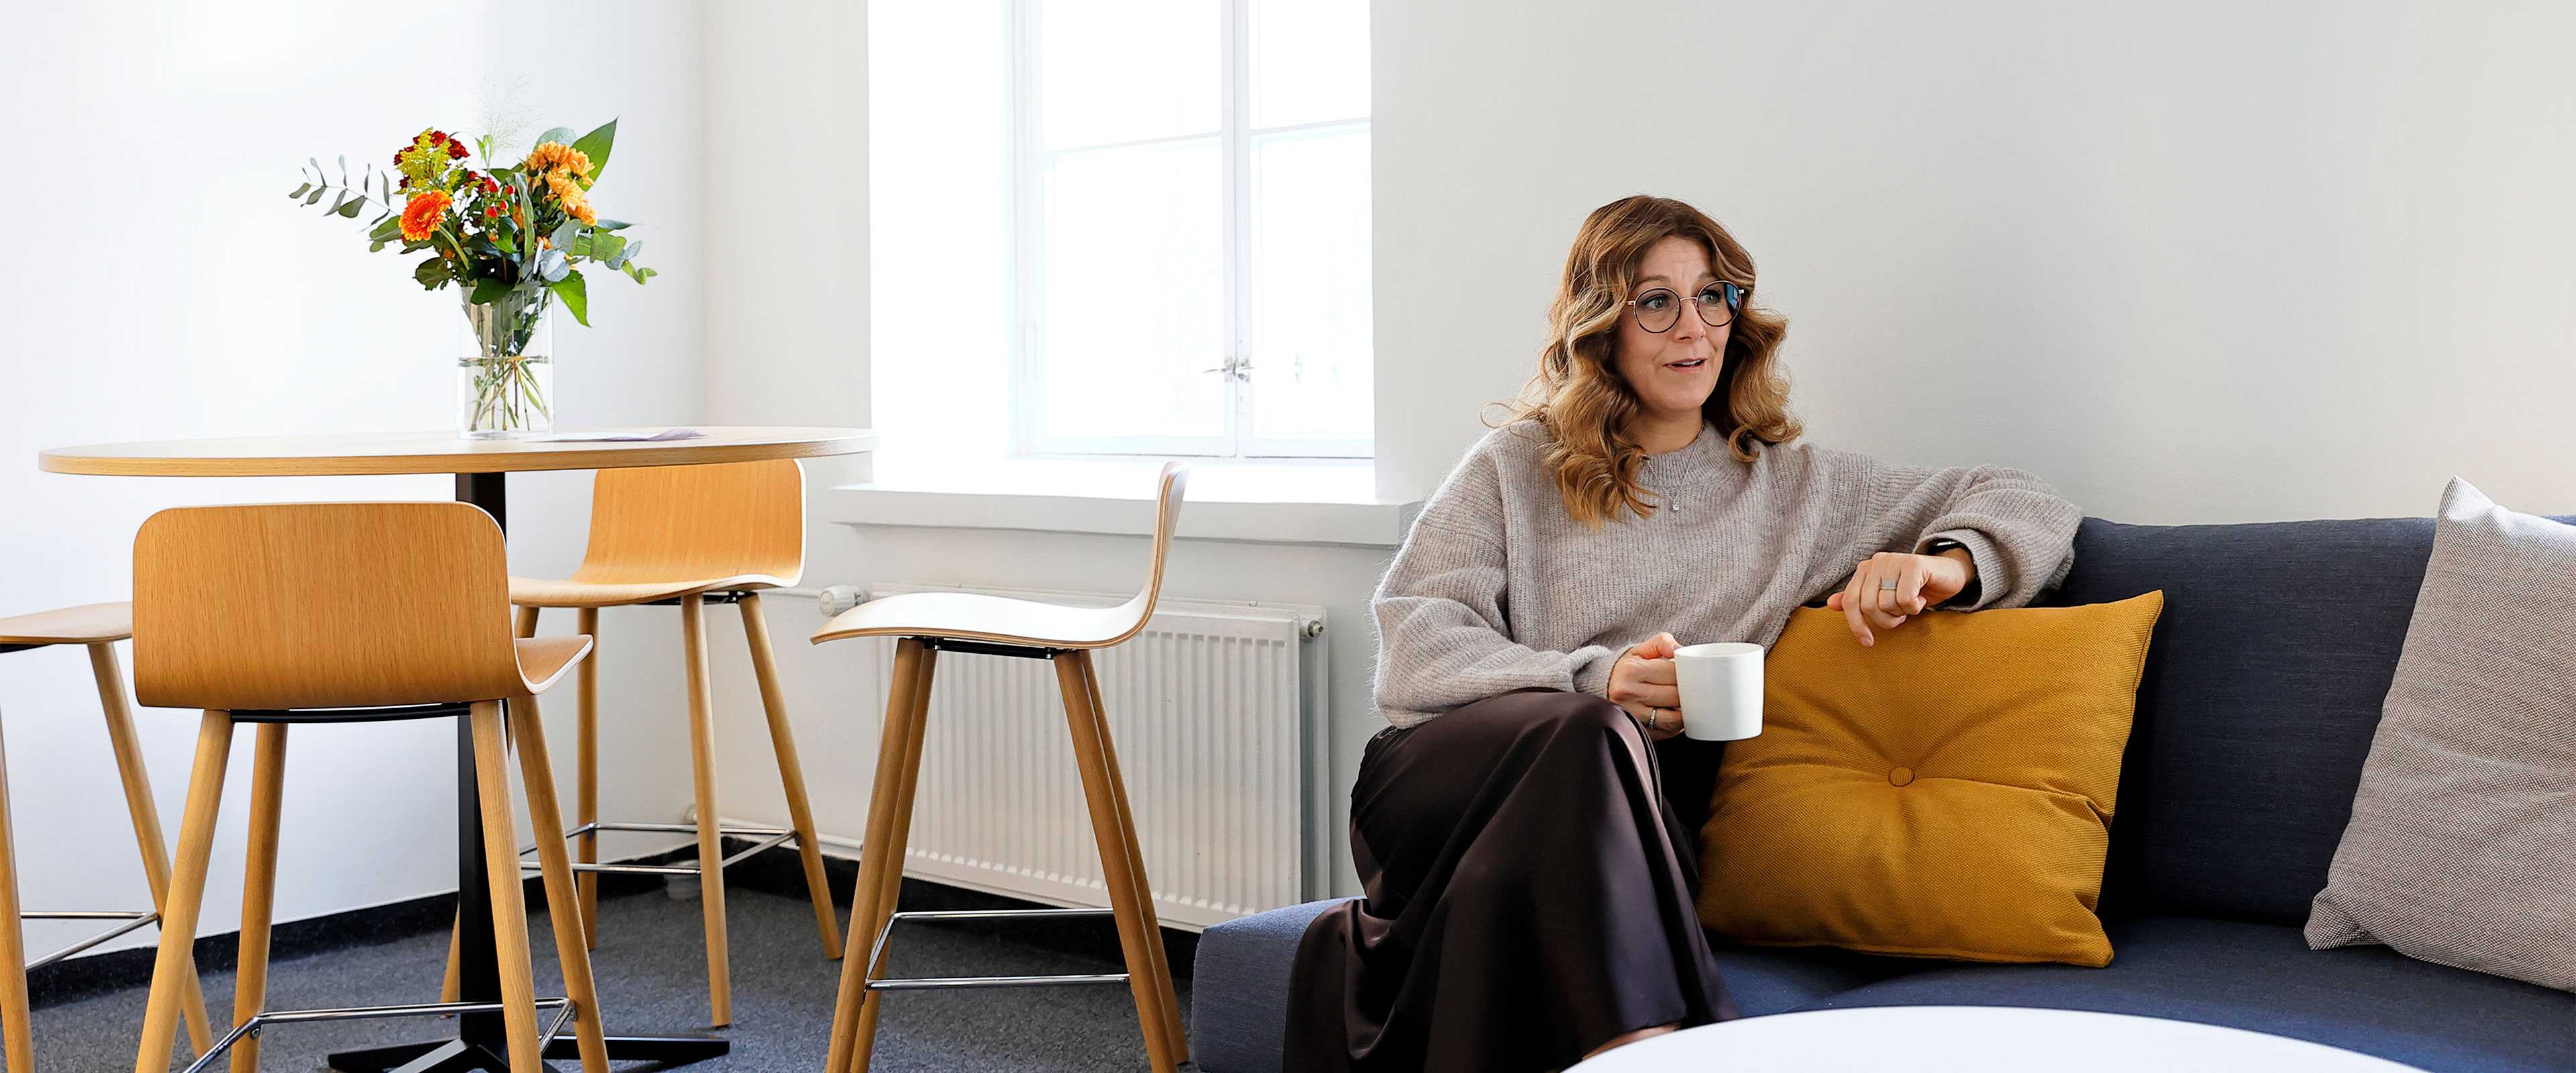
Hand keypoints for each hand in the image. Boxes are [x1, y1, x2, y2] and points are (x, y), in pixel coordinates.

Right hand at [1606, 632, 1684, 740]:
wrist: (1604, 688)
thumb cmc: (1627, 669)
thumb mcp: (1641, 650)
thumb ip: (1662, 643)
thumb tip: (1680, 649)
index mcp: (1632, 670)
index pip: (1674, 673)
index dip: (1687, 673)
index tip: (1688, 673)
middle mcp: (1629, 693)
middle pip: (1676, 696)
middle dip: (1687, 691)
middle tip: (1688, 686)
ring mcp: (1633, 714)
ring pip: (1674, 718)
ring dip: (1684, 711)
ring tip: (1682, 701)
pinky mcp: (1638, 730)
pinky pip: (1667, 731)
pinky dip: (1676, 724)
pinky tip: (1672, 713)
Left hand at [1825, 550, 1971, 646]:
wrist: (1948, 575)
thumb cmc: (1914, 589)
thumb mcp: (1885, 597)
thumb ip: (1859, 600)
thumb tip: (1830, 604)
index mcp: (1865, 569)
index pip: (1850, 602)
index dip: (1857, 625)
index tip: (1867, 642)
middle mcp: (1876, 561)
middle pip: (1868, 606)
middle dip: (1886, 621)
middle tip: (1900, 616)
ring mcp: (1894, 560)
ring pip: (1887, 604)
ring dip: (1902, 613)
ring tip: (1911, 605)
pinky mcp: (1913, 563)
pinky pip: (1905, 599)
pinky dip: (1914, 606)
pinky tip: (1921, 598)